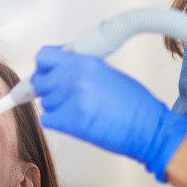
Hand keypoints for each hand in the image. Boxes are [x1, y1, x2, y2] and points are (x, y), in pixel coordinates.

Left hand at [29, 46, 186, 180]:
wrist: (147, 128)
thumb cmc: (134, 103)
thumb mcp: (106, 72)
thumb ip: (81, 67)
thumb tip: (62, 68)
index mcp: (84, 63)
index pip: (44, 57)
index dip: (44, 65)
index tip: (47, 71)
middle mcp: (74, 79)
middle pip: (39, 81)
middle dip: (47, 87)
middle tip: (62, 93)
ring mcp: (70, 101)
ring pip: (44, 101)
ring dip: (56, 105)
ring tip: (78, 108)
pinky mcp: (69, 122)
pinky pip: (46, 120)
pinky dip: (55, 121)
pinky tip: (73, 121)